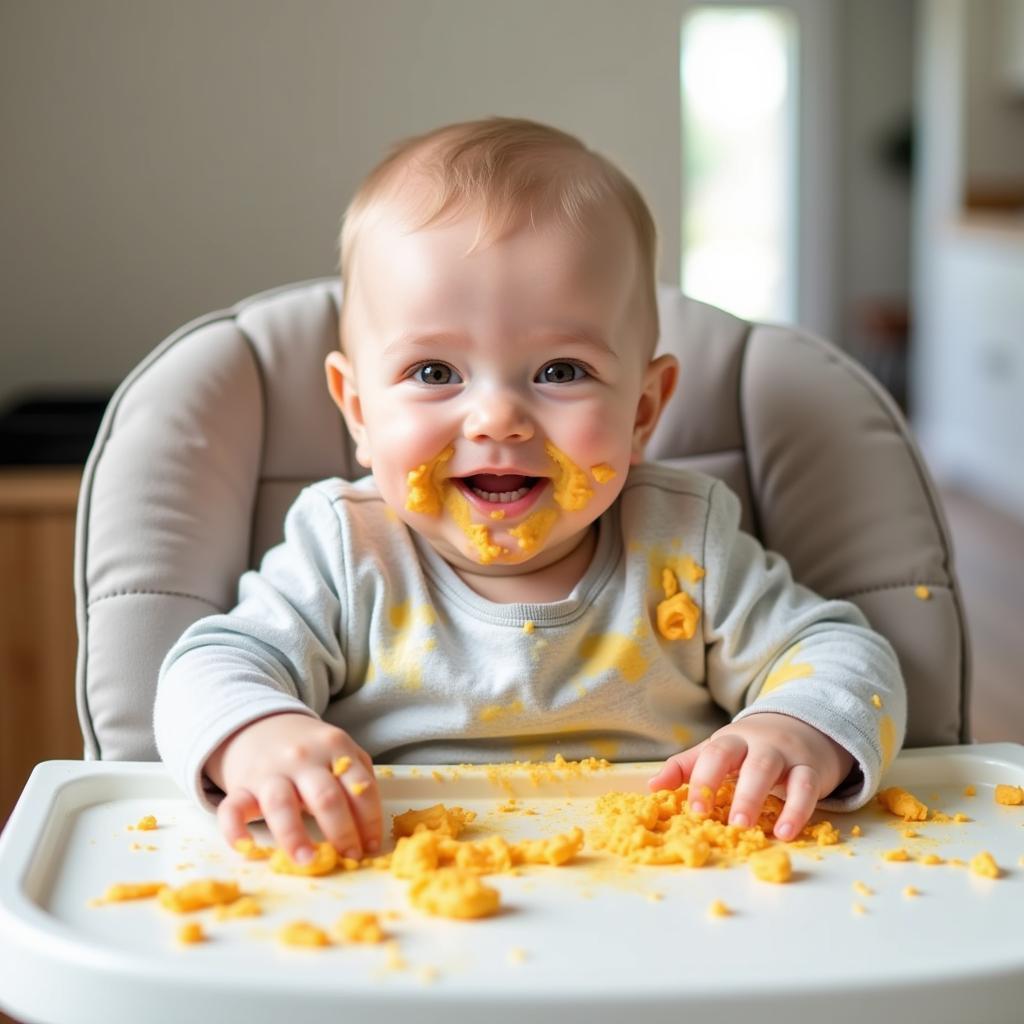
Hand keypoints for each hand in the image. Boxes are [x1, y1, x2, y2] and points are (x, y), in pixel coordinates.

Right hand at [205, 712, 382, 863]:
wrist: (259, 724)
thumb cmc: (309, 748)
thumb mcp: (340, 749)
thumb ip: (358, 776)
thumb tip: (372, 826)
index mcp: (334, 747)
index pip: (360, 787)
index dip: (370, 819)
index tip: (371, 847)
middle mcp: (302, 758)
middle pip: (325, 796)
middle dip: (341, 831)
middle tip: (349, 858)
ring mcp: (269, 772)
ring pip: (281, 804)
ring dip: (294, 835)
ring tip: (307, 862)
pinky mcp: (240, 787)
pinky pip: (232, 809)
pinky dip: (235, 831)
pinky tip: (246, 849)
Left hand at [647, 712, 854, 840]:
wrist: (802, 726)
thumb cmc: (751, 747)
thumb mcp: (719, 750)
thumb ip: (687, 766)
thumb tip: (652, 786)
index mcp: (731, 740)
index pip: (714, 754)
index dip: (702, 780)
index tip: (694, 811)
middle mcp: (759, 744)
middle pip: (747, 761)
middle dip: (736, 791)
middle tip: (727, 824)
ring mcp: (786, 755)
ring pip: (774, 771)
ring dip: (760, 799)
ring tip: (747, 829)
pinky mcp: (811, 769)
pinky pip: (807, 788)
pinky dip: (798, 811)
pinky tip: (785, 834)